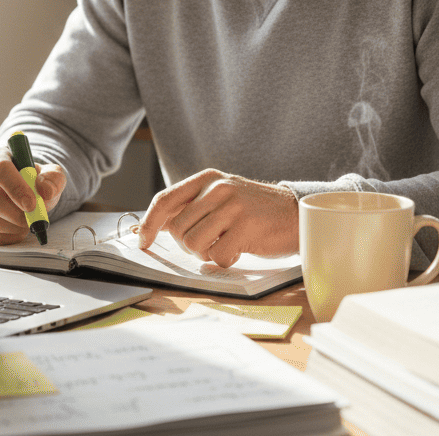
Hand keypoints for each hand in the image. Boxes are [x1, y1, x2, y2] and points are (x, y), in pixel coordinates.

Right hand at [0, 144, 66, 244]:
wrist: (21, 191)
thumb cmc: (33, 181)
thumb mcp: (49, 174)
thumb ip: (53, 179)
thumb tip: (45, 191)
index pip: (0, 169)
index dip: (16, 188)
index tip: (32, 204)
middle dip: (15, 214)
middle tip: (33, 220)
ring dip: (12, 227)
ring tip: (27, 224)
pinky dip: (6, 237)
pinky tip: (16, 230)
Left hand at [136, 169, 298, 267]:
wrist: (296, 213)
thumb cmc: (253, 211)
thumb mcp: (221, 197)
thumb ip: (191, 207)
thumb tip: (153, 226)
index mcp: (207, 178)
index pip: (166, 199)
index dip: (149, 223)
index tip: (142, 240)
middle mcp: (218, 188)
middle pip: (178, 229)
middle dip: (188, 244)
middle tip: (209, 242)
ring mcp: (232, 207)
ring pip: (194, 244)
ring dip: (207, 253)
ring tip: (225, 243)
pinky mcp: (246, 228)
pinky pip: (217, 256)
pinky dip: (224, 260)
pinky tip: (239, 249)